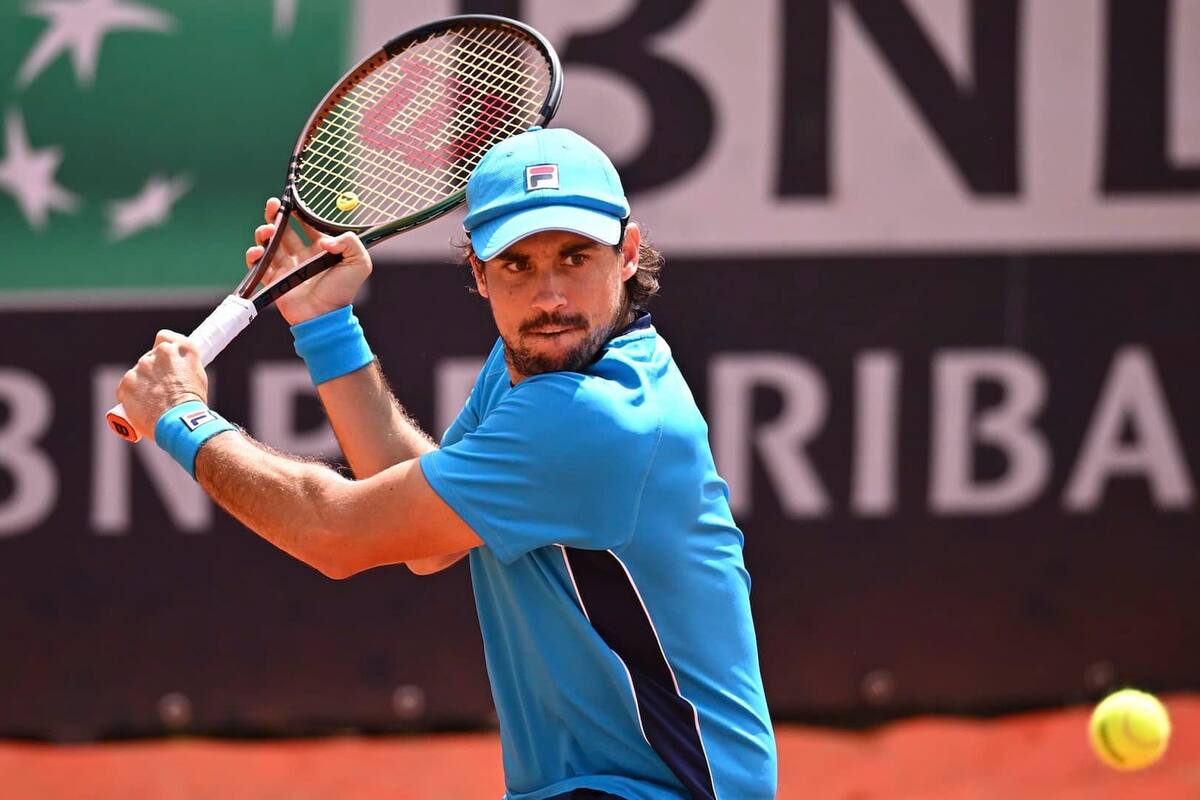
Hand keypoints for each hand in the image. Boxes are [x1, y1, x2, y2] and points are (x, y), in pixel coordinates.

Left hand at [116, 330, 207, 440]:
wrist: (180, 422)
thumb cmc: (193, 403)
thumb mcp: (199, 377)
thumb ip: (185, 364)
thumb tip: (178, 367)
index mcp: (180, 348)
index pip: (164, 337)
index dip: (163, 348)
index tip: (165, 359)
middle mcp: (160, 353)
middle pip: (150, 358)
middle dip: (153, 371)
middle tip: (162, 389)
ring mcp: (141, 368)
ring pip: (137, 374)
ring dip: (142, 384)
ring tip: (153, 403)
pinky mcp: (126, 384)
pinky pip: (125, 388)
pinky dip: (131, 397)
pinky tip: (142, 407)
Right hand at [245, 197, 372, 324]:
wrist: (324, 317)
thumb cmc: (343, 292)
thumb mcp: (359, 264)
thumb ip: (350, 243)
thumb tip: (326, 239)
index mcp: (321, 249)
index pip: (308, 225)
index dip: (299, 212)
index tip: (292, 202)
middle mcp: (302, 256)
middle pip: (284, 230)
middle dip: (275, 215)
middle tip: (272, 205)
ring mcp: (287, 267)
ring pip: (270, 243)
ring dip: (264, 233)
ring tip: (266, 232)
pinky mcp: (274, 280)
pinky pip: (259, 264)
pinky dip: (254, 256)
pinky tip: (258, 252)